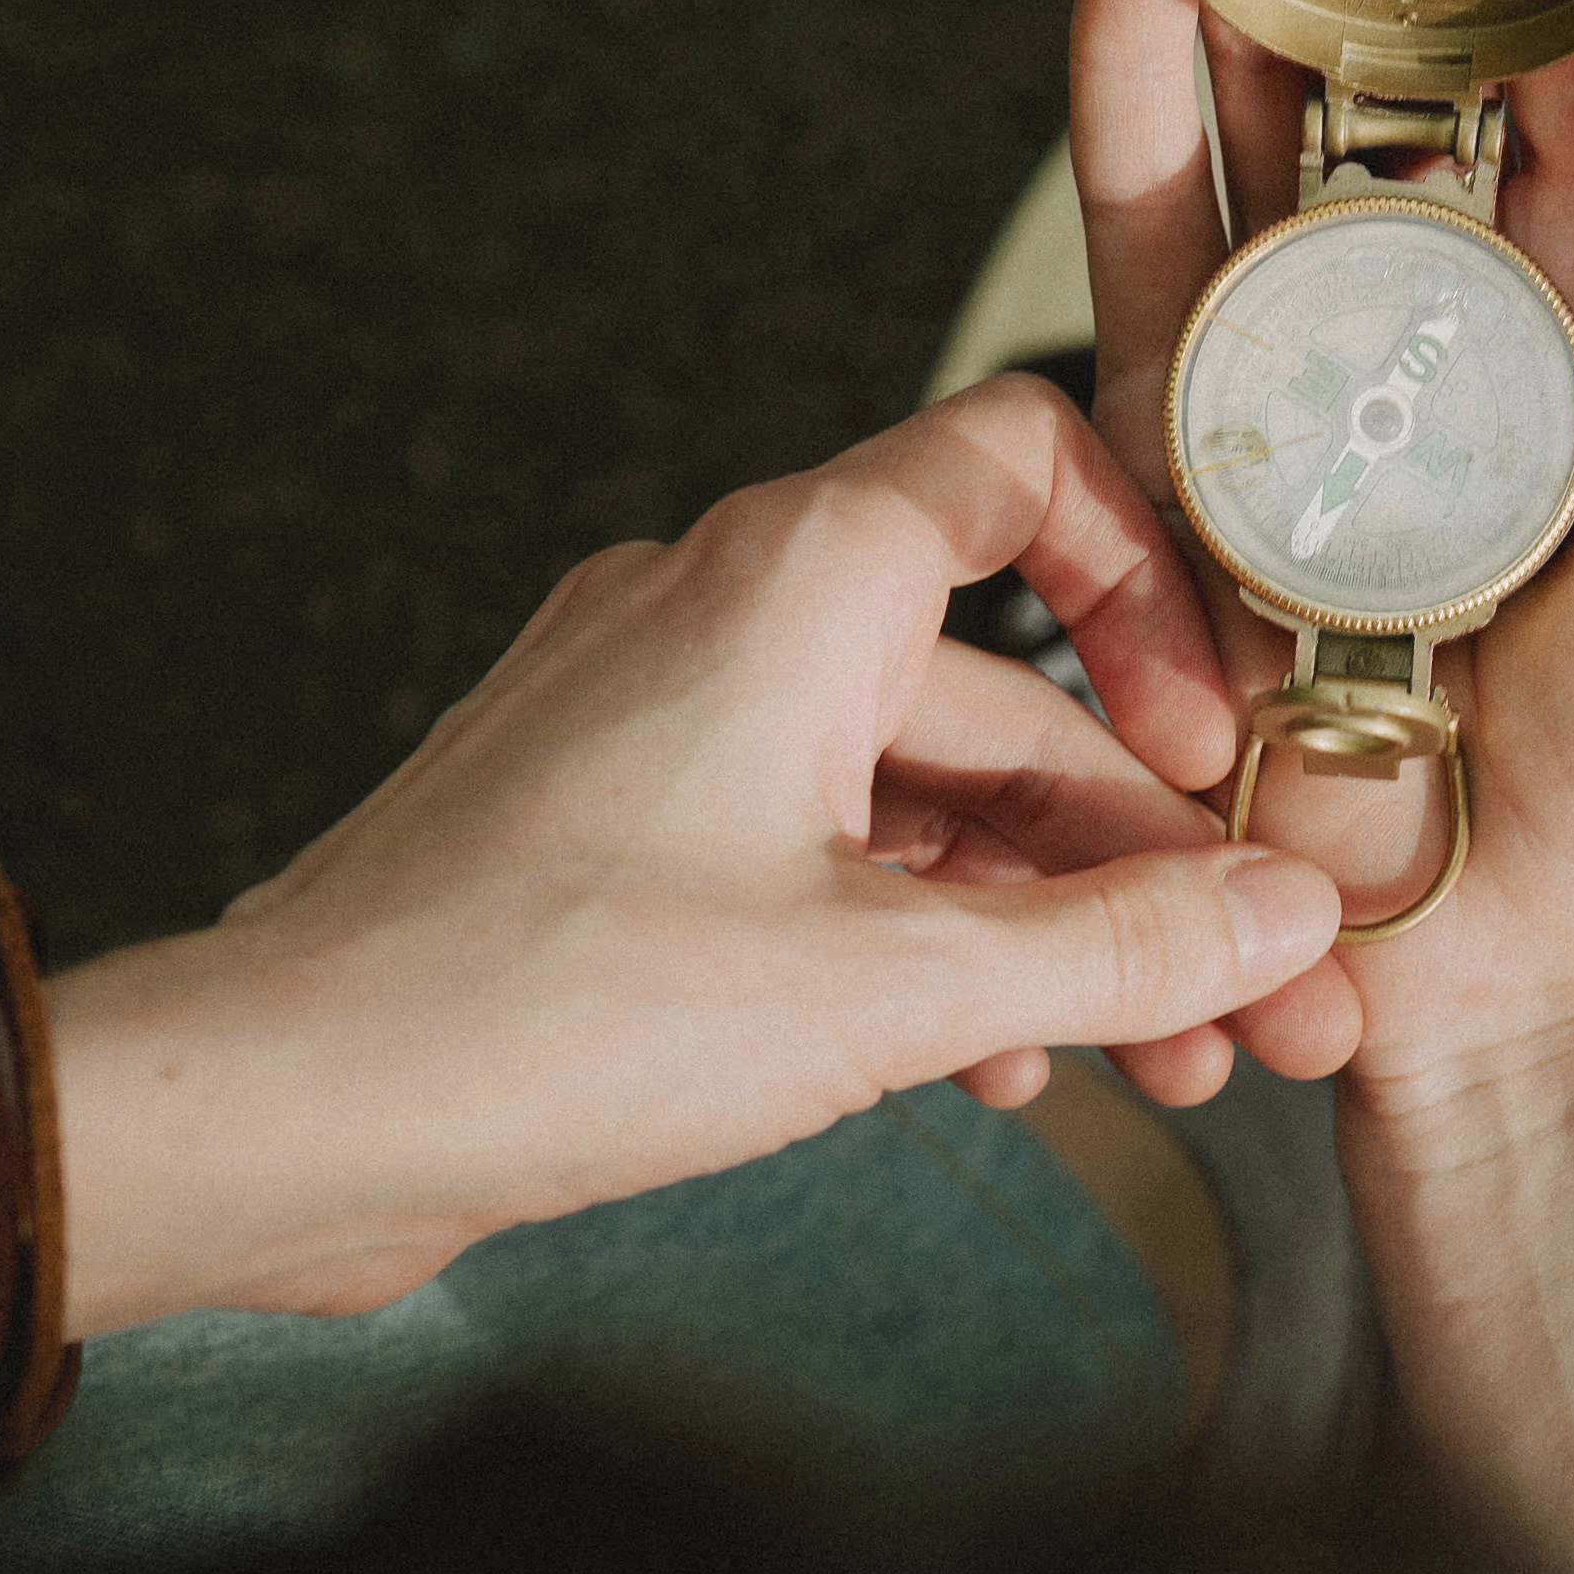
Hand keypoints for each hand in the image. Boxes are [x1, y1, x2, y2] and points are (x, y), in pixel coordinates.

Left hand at [159, 379, 1343, 1313]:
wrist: (289, 1105)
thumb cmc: (540, 1007)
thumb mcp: (889, 991)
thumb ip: (1117, 948)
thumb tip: (1284, 919)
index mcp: (796, 578)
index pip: (1025, 467)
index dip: (1153, 589)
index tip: (1218, 747)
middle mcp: (724, 612)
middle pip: (1002, 694)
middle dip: (1145, 861)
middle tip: (1260, 1001)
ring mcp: (659, 718)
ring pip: (918, 794)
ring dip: (1047, 926)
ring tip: (1155, 1065)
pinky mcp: (614, 828)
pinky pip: (820, 852)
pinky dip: (919, 943)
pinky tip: (986, 1067)